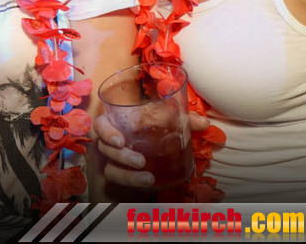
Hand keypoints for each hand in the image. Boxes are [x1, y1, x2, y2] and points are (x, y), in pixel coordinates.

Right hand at [92, 111, 209, 187]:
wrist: (155, 147)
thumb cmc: (156, 127)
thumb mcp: (169, 122)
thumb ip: (185, 121)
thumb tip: (205, 122)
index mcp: (117, 122)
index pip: (101, 125)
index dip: (107, 133)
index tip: (121, 142)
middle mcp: (111, 141)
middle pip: (104, 149)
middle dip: (122, 157)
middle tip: (141, 161)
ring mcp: (113, 159)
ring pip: (110, 168)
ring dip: (127, 174)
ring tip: (148, 178)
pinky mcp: (119, 173)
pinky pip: (117, 180)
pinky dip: (130, 182)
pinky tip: (146, 183)